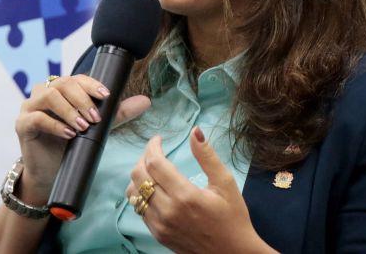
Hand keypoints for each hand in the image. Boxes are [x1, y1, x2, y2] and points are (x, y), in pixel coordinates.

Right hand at [15, 75, 150, 203]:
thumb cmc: (70, 146)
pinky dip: (55, 125)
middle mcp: (43, 93)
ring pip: (49, 96)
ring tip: (83, 126)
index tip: (106, 96)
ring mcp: (29, 107)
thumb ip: (117, 114)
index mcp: (60, 89)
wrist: (50, 174)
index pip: (76, 78)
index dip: (91, 84)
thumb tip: (146, 101)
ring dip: (69, 110)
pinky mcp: (22, 124)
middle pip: (63, 83)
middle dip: (82, 99)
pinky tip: (69, 134)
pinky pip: (37, 118)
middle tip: (95, 118)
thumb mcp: (96, 128)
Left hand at [125, 127, 274, 253]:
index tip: (158, 139)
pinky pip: (138, 208)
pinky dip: (141, 194)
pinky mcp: (157, 234)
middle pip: (138, 175)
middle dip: (143, 157)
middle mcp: (168, 211)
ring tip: (152, 168)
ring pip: (133, 192)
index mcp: (185, 196)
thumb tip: (195, 131)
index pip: (154, 163)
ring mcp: (160, 224)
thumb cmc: (232, 217)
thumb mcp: (225, 183)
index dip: (152, 146)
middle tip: (155, 152)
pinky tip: (154, 188)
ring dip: (139, 176)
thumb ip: (207, 156)